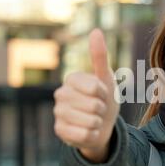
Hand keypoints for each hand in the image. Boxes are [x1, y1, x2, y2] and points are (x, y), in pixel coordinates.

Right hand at [53, 28, 119, 162]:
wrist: (101, 125)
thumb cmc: (104, 99)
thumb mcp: (106, 78)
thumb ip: (100, 56)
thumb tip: (96, 30)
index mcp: (72, 79)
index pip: (95, 88)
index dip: (105, 94)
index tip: (102, 94)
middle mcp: (60, 94)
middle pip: (94, 106)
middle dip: (102, 110)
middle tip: (98, 109)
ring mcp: (58, 113)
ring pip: (89, 122)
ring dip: (98, 123)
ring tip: (94, 120)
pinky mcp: (59, 131)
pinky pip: (84, 135)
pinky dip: (92, 135)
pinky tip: (88, 131)